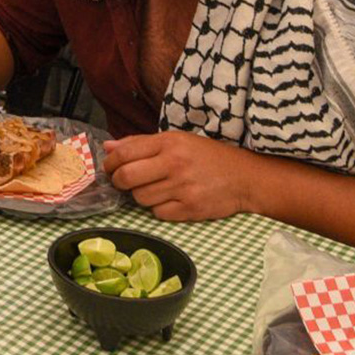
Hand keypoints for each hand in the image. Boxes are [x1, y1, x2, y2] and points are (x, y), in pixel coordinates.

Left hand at [102, 131, 252, 220]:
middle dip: (119, 182)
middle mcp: (175, 163)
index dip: (110, 163)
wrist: (246, 178)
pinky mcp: (191, 209)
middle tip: (124, 182)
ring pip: (140, 198)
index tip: (110, 168)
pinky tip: (170, 200)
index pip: (125, 153)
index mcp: (169, 143)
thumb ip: (140, 143)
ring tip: (155, 189)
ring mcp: (183, 187)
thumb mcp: (177, 141)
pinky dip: (159, 209)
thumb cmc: (208, 157)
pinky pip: (158, 213)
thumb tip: (108, 148)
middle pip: (127, 177)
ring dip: (141, 195)